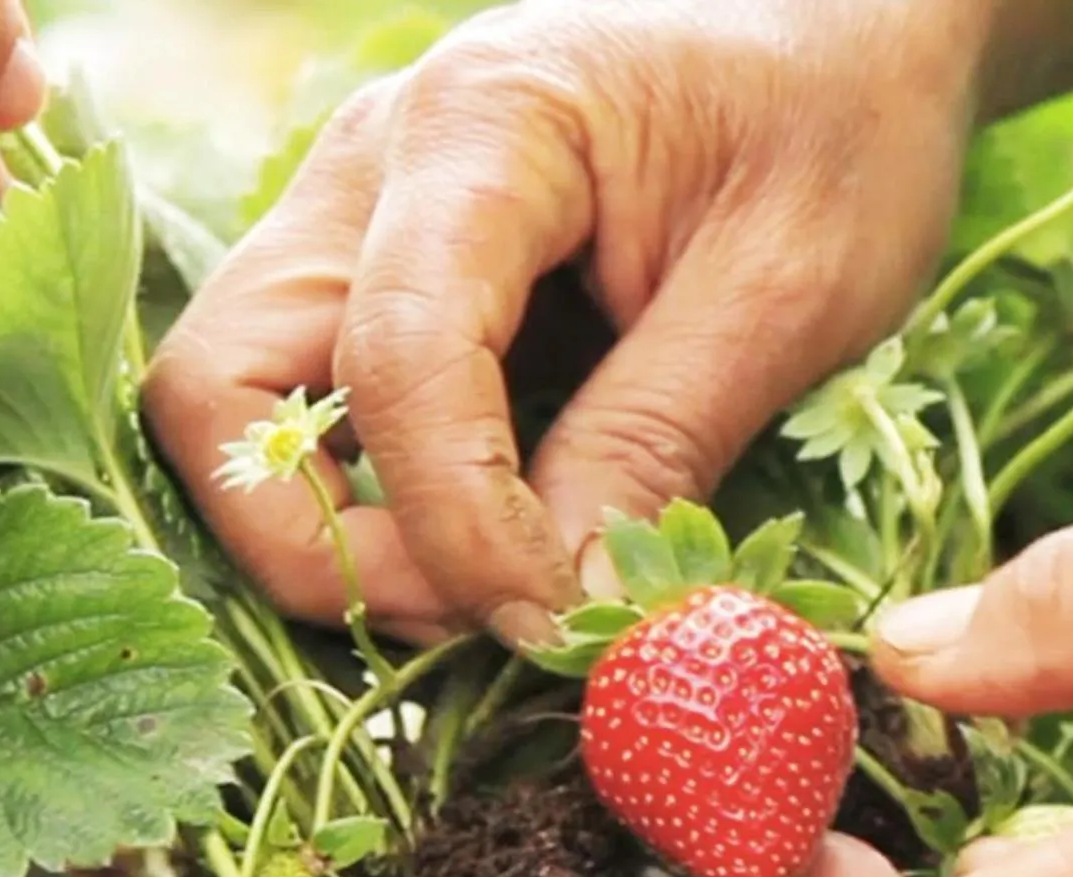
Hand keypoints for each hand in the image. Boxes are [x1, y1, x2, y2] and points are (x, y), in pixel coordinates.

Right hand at [144, 0, 1002, 646]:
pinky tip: (482, 544)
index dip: (453, 528)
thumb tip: (562, 610)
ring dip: (332, 531)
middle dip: (319, 542)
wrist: (847, 34)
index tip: (551, 622)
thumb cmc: (839, 126)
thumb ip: (657, 443)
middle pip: (225, 385)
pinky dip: (368, 500)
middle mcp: (374, 161)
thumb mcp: (788, 290)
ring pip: (240, 403)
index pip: (396, 361)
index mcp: (487, 125)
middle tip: (475, 617)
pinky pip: (312, 404)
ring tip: (485, 594)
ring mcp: (358, 214)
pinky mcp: (381, 270)